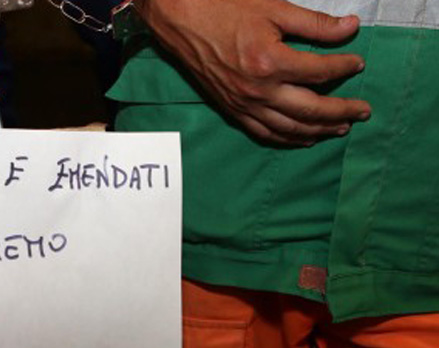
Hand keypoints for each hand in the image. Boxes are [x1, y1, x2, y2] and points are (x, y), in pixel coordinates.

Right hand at [138, 0, 371, 145]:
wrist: (181, 20)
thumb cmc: (224, 9)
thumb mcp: (273, 8)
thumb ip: (315, 24)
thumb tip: (351, 29)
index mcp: (271, 62)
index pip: (320, 73)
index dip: (344, 68)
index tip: (358, 63)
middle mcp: (258, 90)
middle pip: (311, 109)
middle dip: (342, 111)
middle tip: (363, 111)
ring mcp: (244, 104)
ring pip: (290, 127)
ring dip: (319, 130)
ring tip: (341, 128)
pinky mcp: (232, 109)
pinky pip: (264, 133)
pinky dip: (287, 138)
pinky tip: (303, 138)